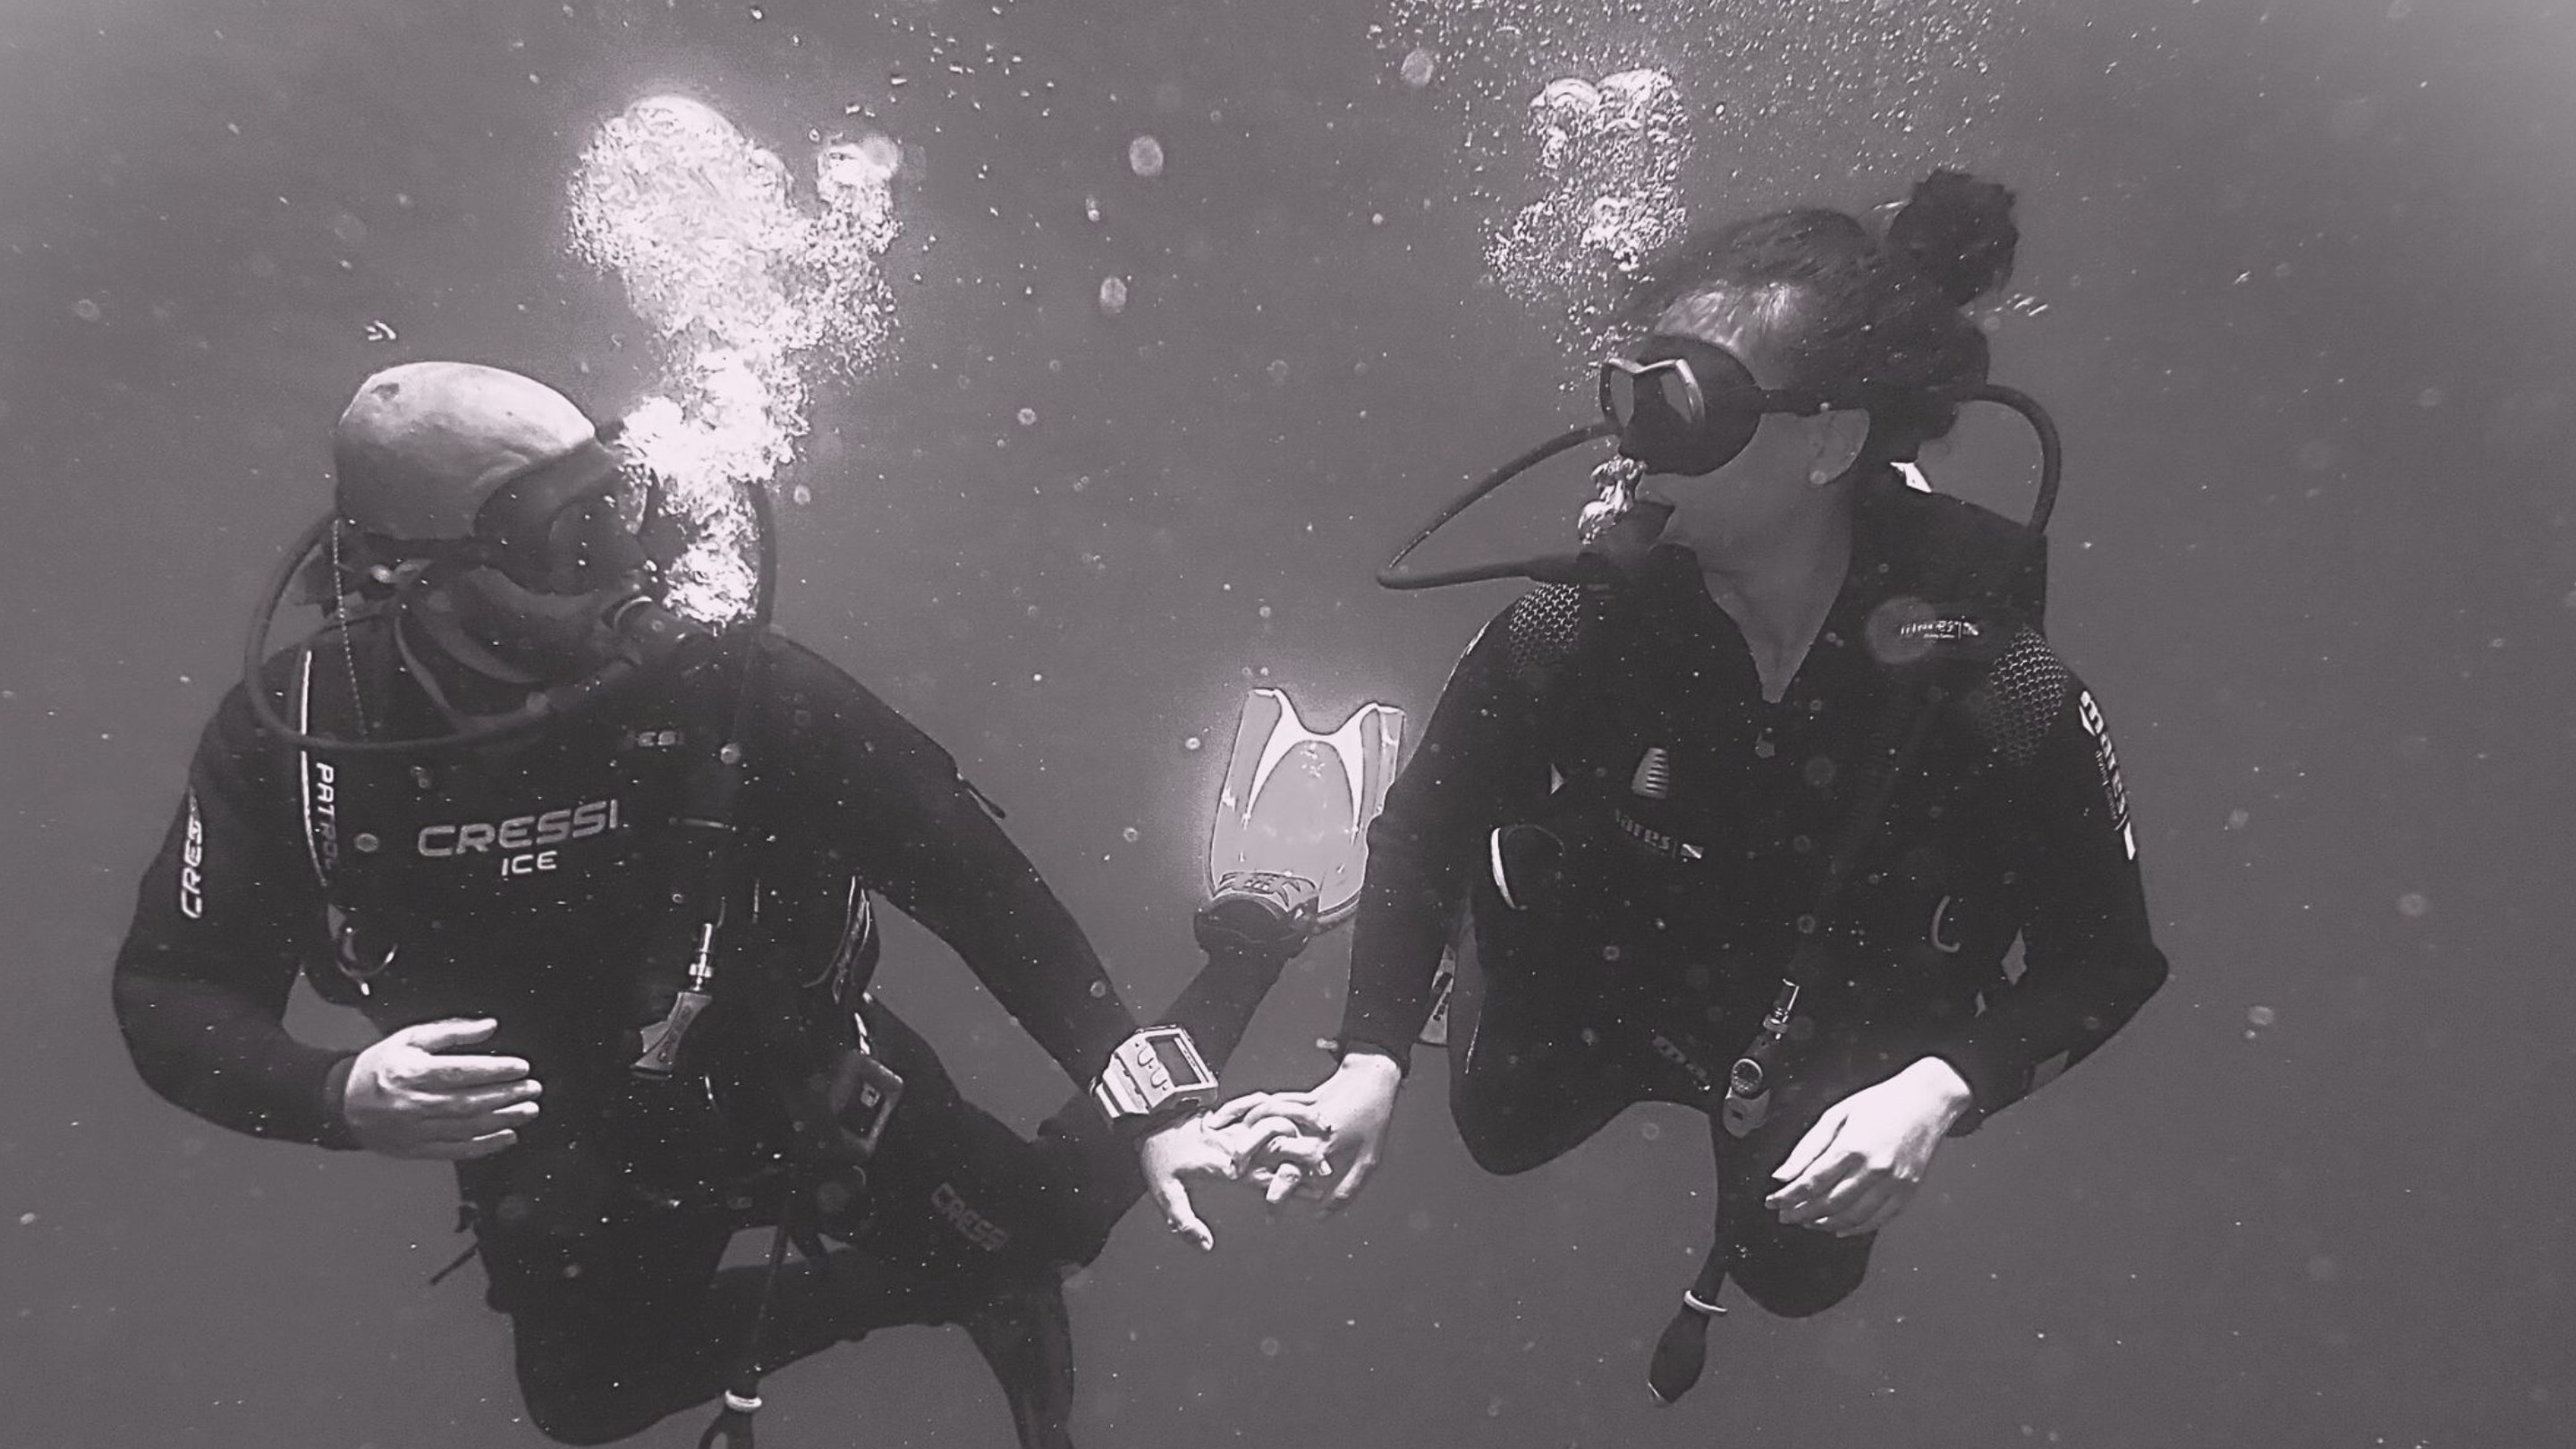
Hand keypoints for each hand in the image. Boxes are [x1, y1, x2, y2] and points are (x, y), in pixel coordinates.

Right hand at [340, 1018, 541, 1161]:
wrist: (341, 1101)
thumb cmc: (379, 1066)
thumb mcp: (409, 1038)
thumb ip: (451, 1031)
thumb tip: (489, 1027)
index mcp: (410, 1072)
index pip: (459, 1072)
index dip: (494, 1070)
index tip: (520, 1067)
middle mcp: (412, 1103)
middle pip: (468, 1102)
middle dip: (506, 1096)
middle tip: (533, 1089)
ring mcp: (413, 1130)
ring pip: (466, 1128)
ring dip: (502, 1120)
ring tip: (527, 1110)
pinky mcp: (415, 1150)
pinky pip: (455, 1150)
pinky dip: (484, 1146)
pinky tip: (507, 1137)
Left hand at [1137, 1110, 1328, 1251]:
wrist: (1149, 1120)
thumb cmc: (1158, 1158)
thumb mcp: (1164, 1193)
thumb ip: (1185, 1222)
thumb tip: (1208, 1247)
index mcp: (1223, 1164)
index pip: (1262, 1174)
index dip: (1290, 1182)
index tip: (1314, 1188)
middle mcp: (1235, 1145)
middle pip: (1277, 1146)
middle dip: (1304, 1156)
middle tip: (1329, 1170)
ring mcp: (1236, 1131)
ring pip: (1277, 1127)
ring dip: (1301, 1134)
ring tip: (1326, 1144)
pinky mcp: (1235, 1123)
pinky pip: (1265, 1117)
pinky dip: (1287, 1121)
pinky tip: (1305, 1126)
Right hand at [1215, 1049, 1402, 1212]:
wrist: (1374, 1077)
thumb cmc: (1374, 1119)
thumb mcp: (1369, 1161)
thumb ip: (1346, 1191)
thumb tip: (1322, 1216)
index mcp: (1323, 1145)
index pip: (1293, 1171)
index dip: (1278, 1193)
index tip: (1268, 1209)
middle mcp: (1306, 1126)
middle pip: (1267, 1138)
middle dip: (1245, 1153)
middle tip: (1232, 1170)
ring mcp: (1298, 1107)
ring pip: (1262, 1115)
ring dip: (1242, 1128)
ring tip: (1224, 1141)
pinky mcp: (1295, 1096)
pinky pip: (1265, 1102)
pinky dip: (1245, 1109)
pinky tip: (1231, 1119)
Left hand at [1764, 1056, 1973, 1236]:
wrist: (1926, 1101)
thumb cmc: (1881, 1103)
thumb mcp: (1836, 1115)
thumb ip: (1808, 1148)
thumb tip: (1784, 1175)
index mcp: (1853, 1147)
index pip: (1811, 1182)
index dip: (1788, 1197)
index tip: (1773, 1202)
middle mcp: (1875, 1168)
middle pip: (1829, 1203)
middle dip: (1801, 1213)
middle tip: (1785, 1215)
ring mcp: (1894, 1183)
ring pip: (1852, 1217)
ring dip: (1824, 1224)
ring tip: (1808, 1221)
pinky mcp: (1907, 1192)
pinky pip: (1878, 1220)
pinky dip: (1855, 1228)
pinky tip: (1839, 1228)